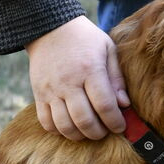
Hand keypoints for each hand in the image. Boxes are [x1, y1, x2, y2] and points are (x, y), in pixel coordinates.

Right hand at [27, 16, 128, 139]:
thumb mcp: (107, 49)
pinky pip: (46, 122)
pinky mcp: (38, 94)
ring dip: (79, 135)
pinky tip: (69, 126)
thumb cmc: (84, 39)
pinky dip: (59, 130)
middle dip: (98, 132)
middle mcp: (68, 82)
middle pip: (84, 120)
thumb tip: (124, 105)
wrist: (49, 28)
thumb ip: (116, 77)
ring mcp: (51, 90)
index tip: (120, 126)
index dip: (115, 121)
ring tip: (88, 131)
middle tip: (105, 131)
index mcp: (90, 70)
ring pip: (64, 125)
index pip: (104, 105)